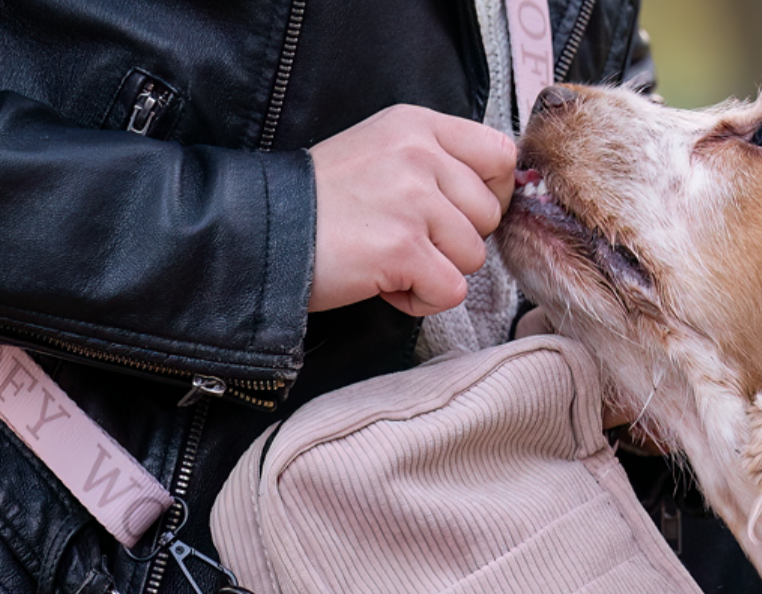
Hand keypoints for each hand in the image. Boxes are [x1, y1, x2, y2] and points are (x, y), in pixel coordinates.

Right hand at [307, 105, 515, 316]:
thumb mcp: (382, 153)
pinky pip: (451, 291)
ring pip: (473, 256)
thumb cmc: (322, 202)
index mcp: (418, 126)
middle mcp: (420, 155)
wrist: (260, 231)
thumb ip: (437, 164)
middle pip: (489, 215)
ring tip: (388, 260)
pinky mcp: (404, 248)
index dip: (488, 196)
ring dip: (435, 271)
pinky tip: (383, 282)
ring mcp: (413, 201)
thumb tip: (497, 194)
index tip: (453, 214)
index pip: (500, 156)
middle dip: (455, 241)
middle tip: (404, 240)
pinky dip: (420, 300)